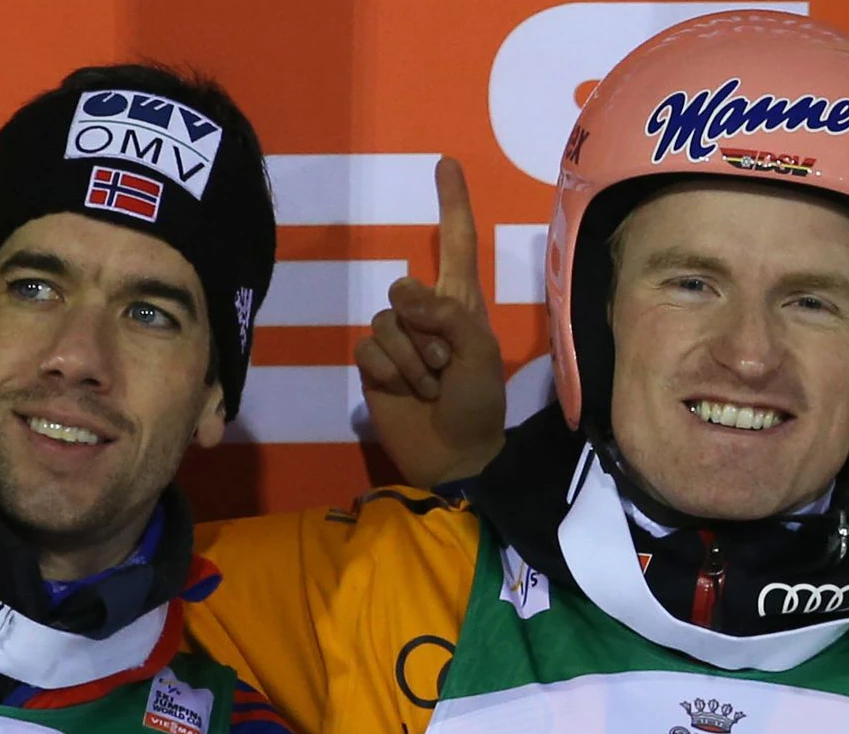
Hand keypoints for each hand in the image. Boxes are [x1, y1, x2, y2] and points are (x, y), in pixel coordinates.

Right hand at [357, 156, 508, 487]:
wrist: (455, 454)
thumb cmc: (478, 403)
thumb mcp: (480, 354)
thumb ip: (450, 315)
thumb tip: (408, 298)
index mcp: (462, 303)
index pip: (456, 243)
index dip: (452, 204)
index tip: (447, 164)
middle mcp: (427, 313)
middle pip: (404, 289)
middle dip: (425, 331)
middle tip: (447, 368)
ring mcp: (398, 337)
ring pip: (385, 323)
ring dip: (412, 361)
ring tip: (431, 387)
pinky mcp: (373, 362)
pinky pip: (368, 349)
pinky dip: (390, 373)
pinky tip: (405, 393)